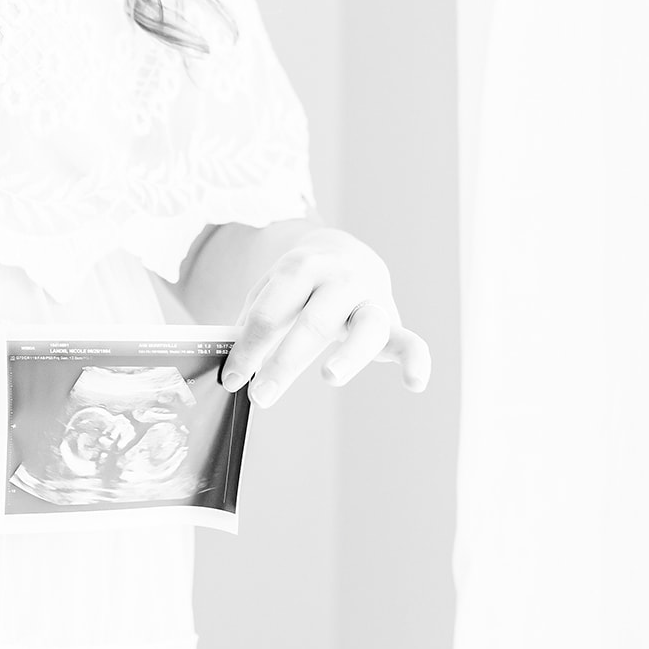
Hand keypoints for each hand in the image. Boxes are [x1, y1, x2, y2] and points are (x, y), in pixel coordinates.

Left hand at [221, 228, 430, 406]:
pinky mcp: (393, 320)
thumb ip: (255, 325)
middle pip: (313, 324)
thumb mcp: (271, 291)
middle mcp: (339, 279)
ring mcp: (370, 299)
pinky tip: (413, 384)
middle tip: (261, 396)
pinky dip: (416, 361)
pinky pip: (411, 340)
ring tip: (329, 376)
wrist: (344, 252)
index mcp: (300, 268)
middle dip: (284, 363)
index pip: (270, 314)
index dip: (247, 349)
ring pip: (366, 328)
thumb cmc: (298, 284)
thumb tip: (235, 370)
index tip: (231, 379)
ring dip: (349, 354)